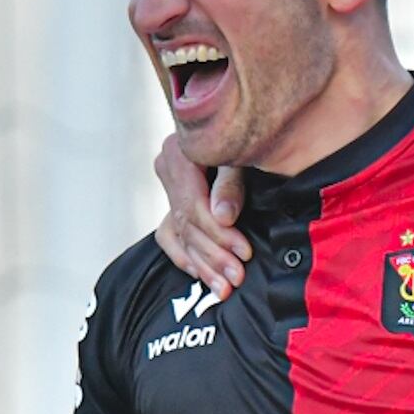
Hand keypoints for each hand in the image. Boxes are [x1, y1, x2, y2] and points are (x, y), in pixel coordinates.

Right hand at [153, 133, 252, 300]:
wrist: (238, 125)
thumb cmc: (247, 136)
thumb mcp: (242, 154)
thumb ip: (231, 184)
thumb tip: (223, 218)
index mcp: (180, 153)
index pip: (194, 206)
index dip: (219, 234)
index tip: (244, 253)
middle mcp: (167, 168)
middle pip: (188, 223)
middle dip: (214, 255)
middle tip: (236, 279)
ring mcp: (167, 185)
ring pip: (179, 232)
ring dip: (202, 264)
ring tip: (223, 289)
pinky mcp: (171, 199)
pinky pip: (169, 234)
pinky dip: (184, 255)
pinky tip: (200, 274)